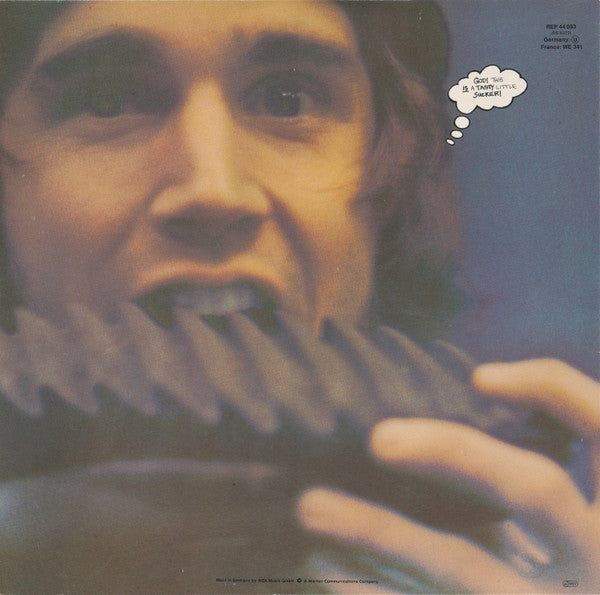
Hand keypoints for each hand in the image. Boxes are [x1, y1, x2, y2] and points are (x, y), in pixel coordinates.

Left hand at [295, 359, 599, 592]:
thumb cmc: (576, 554)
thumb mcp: (584, 503)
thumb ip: (548, 456)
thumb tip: (479, 385)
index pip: (599, 425)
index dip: (550, 388)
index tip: (479, 376)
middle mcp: (598, 561)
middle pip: (534, 491)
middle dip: (455, 452)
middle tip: (379, 437)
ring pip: (462, 565)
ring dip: (379, 531)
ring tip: (310, 506)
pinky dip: (371, 592)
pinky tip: (322, 563)